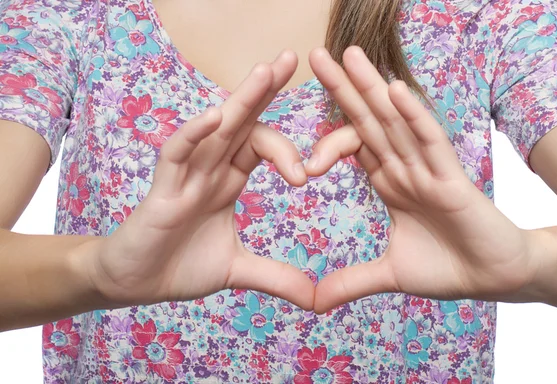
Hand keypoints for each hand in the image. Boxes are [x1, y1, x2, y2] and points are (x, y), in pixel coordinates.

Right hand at [79, 51, 314, 310]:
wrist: (133, 284)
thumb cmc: (177, 266)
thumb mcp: (236, 270)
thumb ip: (274, 277)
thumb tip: (315, 298)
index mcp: (227, 180)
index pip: (260, 145)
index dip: (287, 147)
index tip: (313, 172)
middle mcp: (208, 169)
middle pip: (241, 121)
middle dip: (265, 90)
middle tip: (291, 57)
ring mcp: (185, 175)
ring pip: (214, 128)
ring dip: (240, 99)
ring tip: (266, 71)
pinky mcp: (162, 189)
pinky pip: (177, 152)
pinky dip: (195, 133)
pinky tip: (217, 115)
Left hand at [307, 46, 539, 312]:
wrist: (496, 279)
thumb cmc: (450, 267)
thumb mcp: (390, 274)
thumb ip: (352, 282)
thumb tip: (314, 303)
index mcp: (390, 184)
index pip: (354, 148)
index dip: (328, 134)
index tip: (299, 139)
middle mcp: (405, 169)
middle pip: (368, 123)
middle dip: (343, 90)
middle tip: (316, 56)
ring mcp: (428, 171)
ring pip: (395, 123)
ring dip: (372, 89)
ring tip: (349, 54)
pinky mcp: (453, 180)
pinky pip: (430, 143)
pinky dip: (413, 117)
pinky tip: (394, 91)